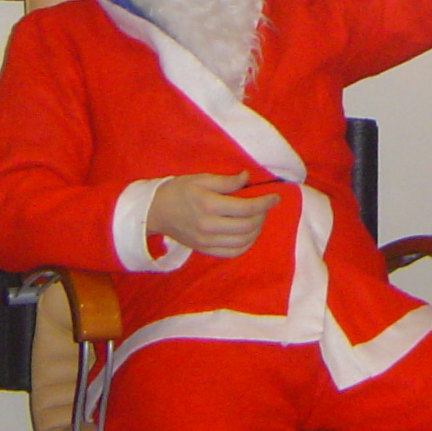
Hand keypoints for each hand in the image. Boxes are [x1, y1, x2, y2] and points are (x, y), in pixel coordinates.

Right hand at [145, 172, 279, 257]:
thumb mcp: (201, 179)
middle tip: (265, 206)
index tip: (276, 197)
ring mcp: (206, 241)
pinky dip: (245, 245)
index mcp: (209, 205)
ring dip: (256, 230)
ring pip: (243, 242)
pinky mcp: (204, 250)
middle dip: (262, 215)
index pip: (246, 208)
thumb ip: (226, 181)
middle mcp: (209, 226)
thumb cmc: (179, 190)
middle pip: (248, 226)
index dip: (265, 203)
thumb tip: (247, 177)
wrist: (155, 211)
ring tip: (258, 218)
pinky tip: (248, 234)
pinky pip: (232, 253)